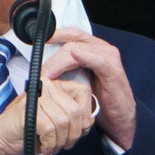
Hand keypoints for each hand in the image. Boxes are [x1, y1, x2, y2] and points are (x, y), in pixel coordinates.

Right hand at [0, 78, 93, 154]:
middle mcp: (45, 86)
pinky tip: (44, 146)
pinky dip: (50, 143)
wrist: (1, 139)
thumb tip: (88, 122)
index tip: (80, 128)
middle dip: (74, 134)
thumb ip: (73, 117)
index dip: (85, 114)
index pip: (83, 92)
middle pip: (75, 110)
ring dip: (60, 141)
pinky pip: (50, 129)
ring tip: (52, 145)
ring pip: (64, 121)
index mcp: (54, 86)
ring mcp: (36, 96)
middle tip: (65, 143)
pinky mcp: (29, 110)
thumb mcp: (57, 122)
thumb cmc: (29, 131)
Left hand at [42, 27, 136, 149]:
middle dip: (50, 49)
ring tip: (44, 74)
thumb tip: (42, 66)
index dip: (52, 35)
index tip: (34, 43)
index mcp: (93, 48)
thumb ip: (67, 69)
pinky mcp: (112, 69)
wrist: (120, 120)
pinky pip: (91, 58)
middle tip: (37, 65)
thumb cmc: (100, 101)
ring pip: (75, 48)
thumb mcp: (79, 80)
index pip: (70, 33)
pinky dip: (74, 60)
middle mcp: (101, 48)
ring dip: (56, 61)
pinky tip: (61, 67)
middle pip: (71, 38)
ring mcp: (108, 56)